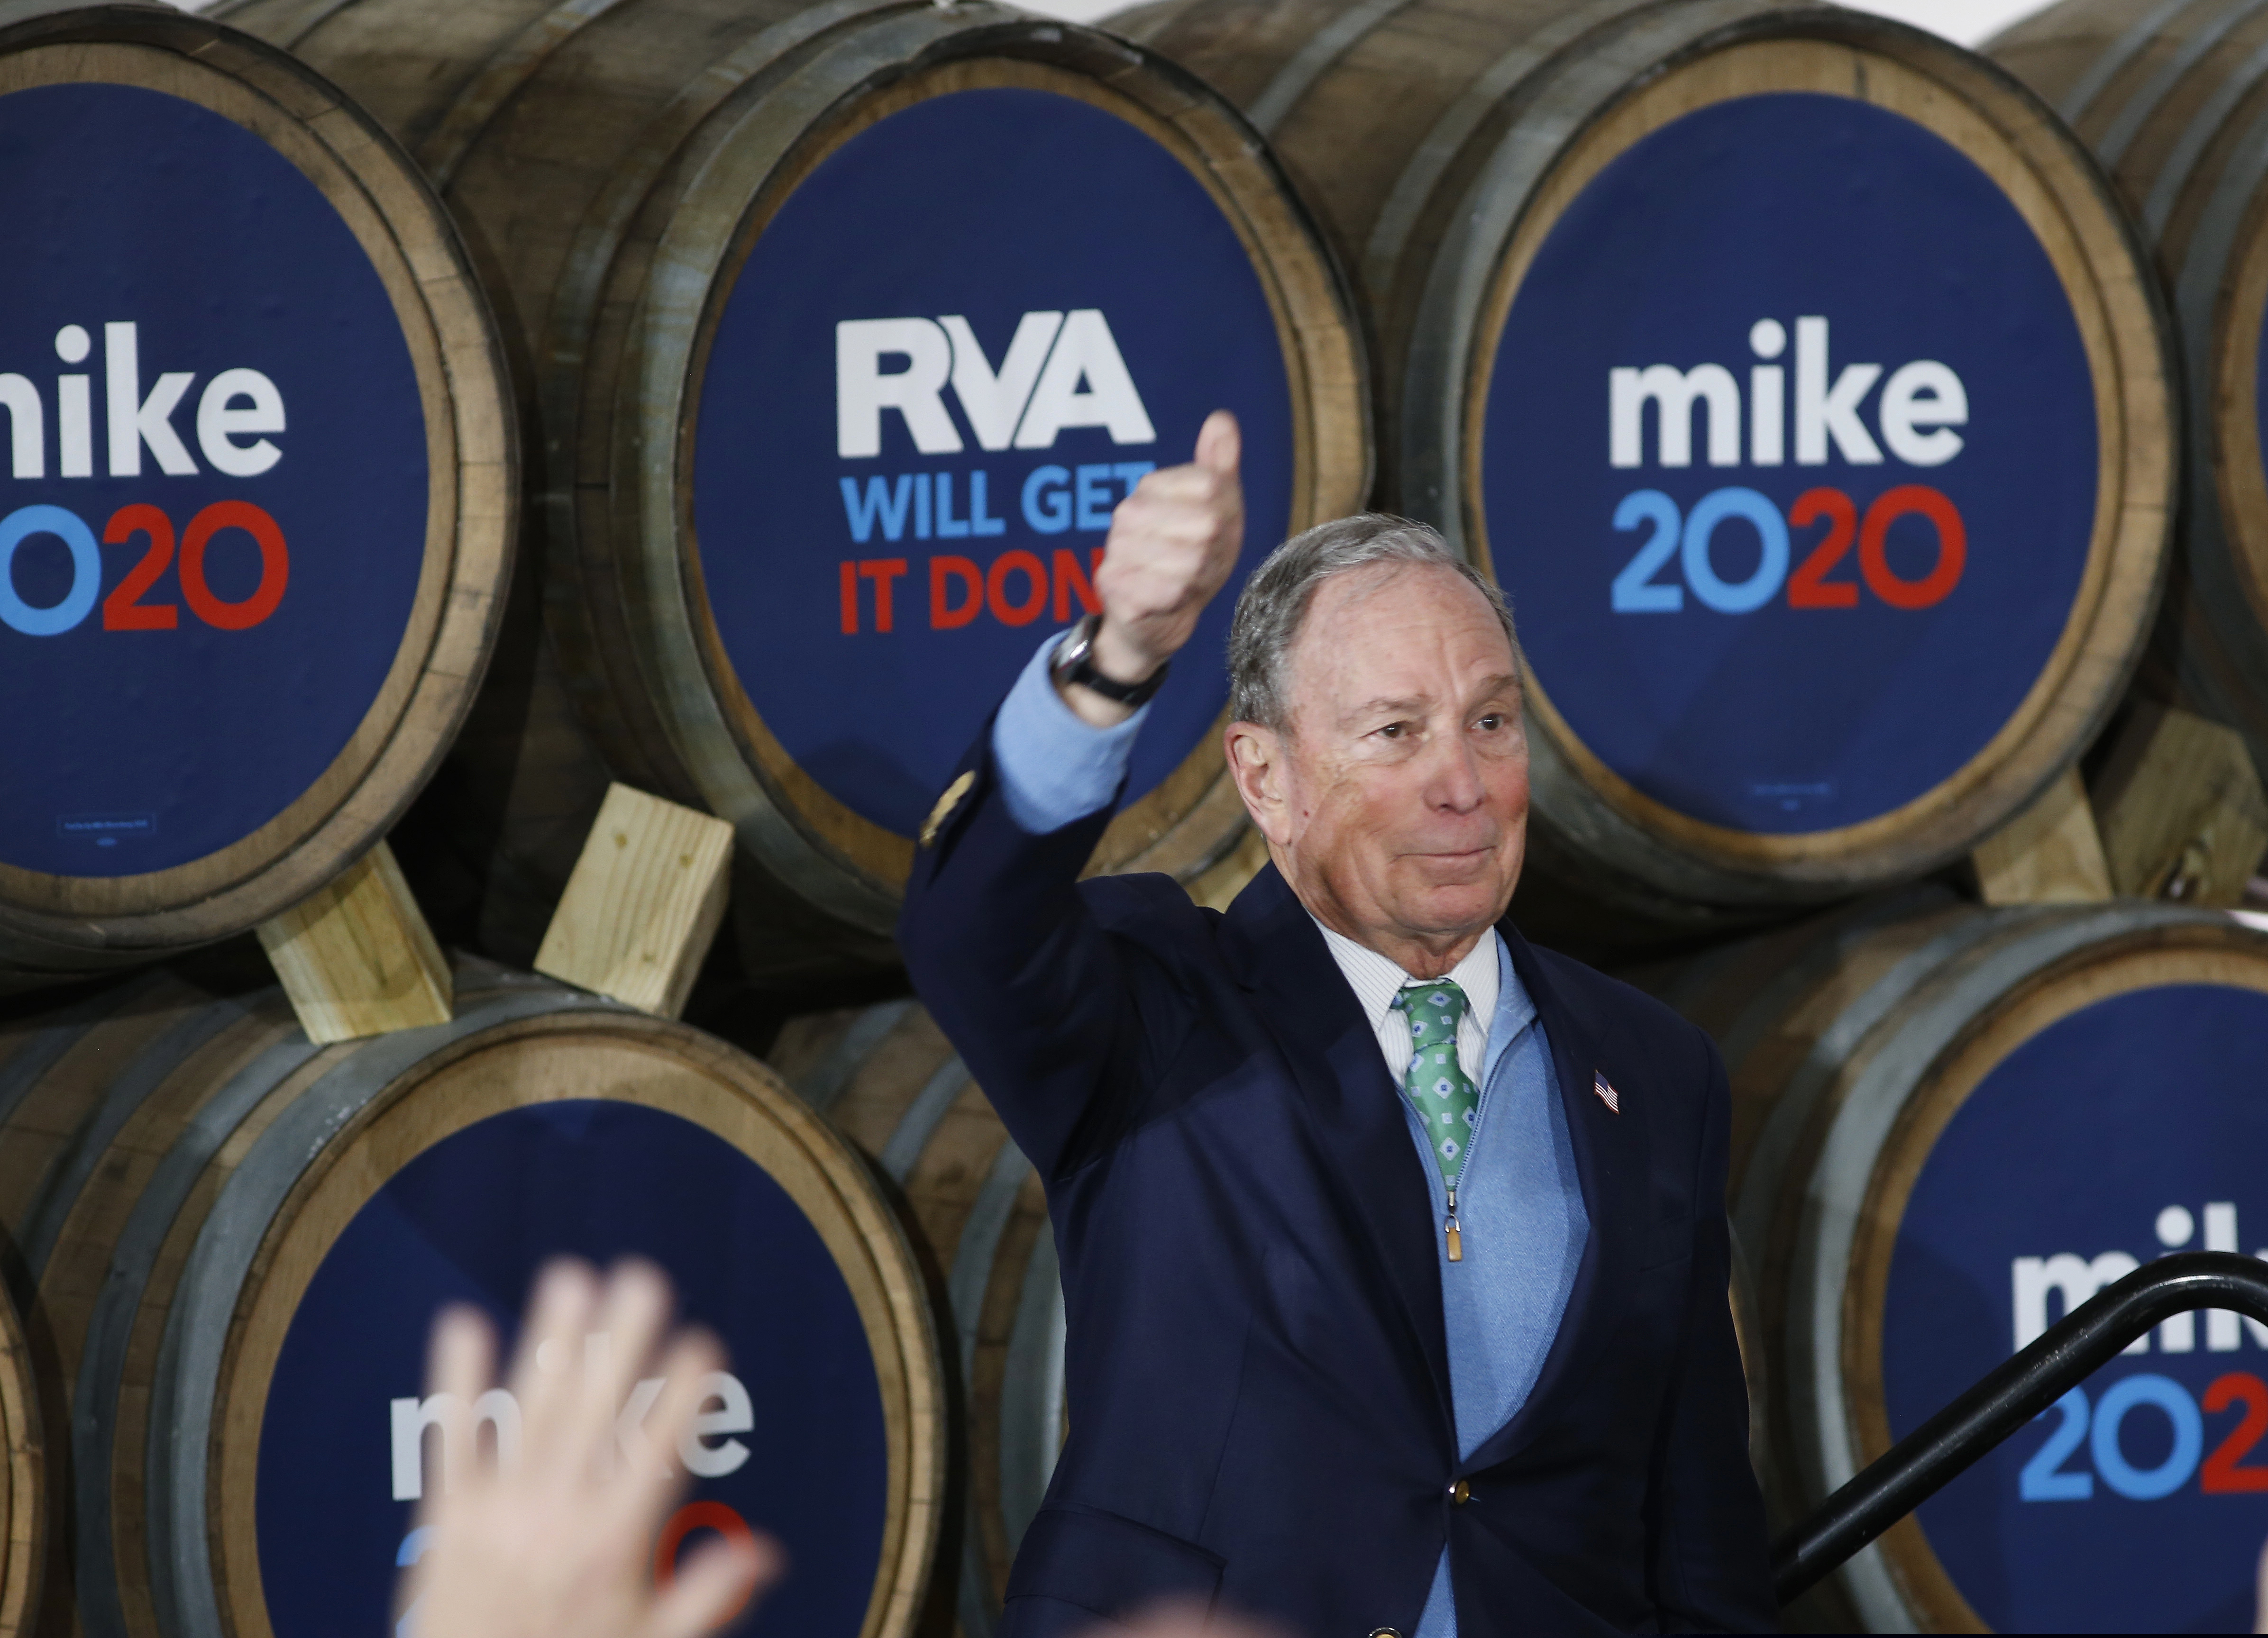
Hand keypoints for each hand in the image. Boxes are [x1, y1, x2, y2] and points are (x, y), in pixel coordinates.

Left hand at [402, 1259, 781, 1637]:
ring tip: (571, 1276)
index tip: (703, 1342)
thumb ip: (708, 1595)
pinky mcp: (446, 1513)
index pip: (657, 1451)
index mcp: (615, 1544)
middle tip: (643, 1277)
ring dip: (551, 1338)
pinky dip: (455, 1380)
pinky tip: (462, 1321)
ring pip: (531, 1408)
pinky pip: (452, 1438)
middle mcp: (560, 1515)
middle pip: (597, 1411)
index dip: (683, 1396)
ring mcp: (499, 1510)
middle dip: (622, 1341)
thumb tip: (772, 1552)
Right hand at [1064, 411, 1243, 724]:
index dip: (1227, 515)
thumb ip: (1217, 465)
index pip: (1212, 486)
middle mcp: (1127, 513)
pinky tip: (1170, 600)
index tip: (1214, 532)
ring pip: (1191, 561)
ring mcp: (1117, 549)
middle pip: (1206, 525)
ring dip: (1200, 579)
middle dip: (1215, 552)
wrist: (1152, 621)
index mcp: (1151, 487)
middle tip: (1203, 564)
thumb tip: (1221, 418)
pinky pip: (1170, 591)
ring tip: (1187, 583)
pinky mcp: (1114, 588)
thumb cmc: (1187, 561)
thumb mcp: (1213, 511)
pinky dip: (1180, 601)